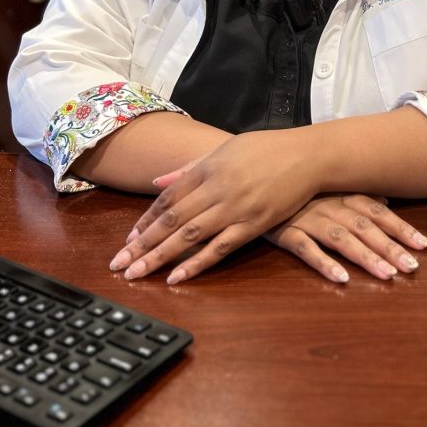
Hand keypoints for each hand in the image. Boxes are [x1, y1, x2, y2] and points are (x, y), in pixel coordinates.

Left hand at [109, 130, 319, 283]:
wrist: (308, 155)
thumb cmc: (266, 149)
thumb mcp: (224, 150)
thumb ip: (189, 168)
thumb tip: (158, 181)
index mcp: (207, 167)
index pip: (167, 198)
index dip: (145, 220)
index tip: (128, 240)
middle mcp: (216, 187)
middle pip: (171, 220)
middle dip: (142, 244)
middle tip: (118, 265)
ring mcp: (235, 207)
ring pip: (189, 236)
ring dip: (159, 257)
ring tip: (137, 274)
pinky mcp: (254, 224)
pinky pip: (220, 248)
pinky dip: (197, 264)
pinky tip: (176, 277)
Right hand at [266, 194, 426, 282]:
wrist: (253, 177)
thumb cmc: (295, 186)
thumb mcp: (327, 186)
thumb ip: (356, 196)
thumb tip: (386, 201)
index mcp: (341, 194)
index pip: (378, 212)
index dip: (401, 228)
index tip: (424, 245)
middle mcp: (329, 205)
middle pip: (365, 227)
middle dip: (391, 247)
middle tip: (412, 268)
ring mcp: (307, 217)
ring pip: (341, 238)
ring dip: (366, 256)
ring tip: (387, 275)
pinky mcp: (284, 230)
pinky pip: (306, 248)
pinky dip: (324, 262)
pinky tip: (341, 278)